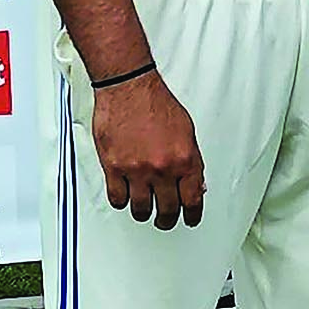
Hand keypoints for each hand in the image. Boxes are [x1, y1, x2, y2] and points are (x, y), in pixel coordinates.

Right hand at [92, 70, 205, 228]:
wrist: (129, 88)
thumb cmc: (156, 104)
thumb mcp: (187, 132)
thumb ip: (190, 160)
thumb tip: (194, 183)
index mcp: (185, 160)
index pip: (192, 200)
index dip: (192, 215)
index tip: (190, 219)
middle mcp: (162, 168)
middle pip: (167, 210)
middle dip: (167, 219)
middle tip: (166, 220)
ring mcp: (137, 170)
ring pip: (141, 209)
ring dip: (144, 213)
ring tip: (145, 211)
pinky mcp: (114, 168)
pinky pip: (117, 198)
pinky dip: (122, 201)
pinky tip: (125, 197)